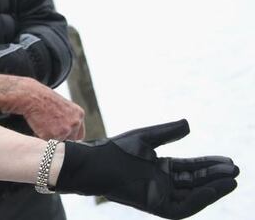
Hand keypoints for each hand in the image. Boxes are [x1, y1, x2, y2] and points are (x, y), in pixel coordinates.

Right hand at [0, 74, 84, 139]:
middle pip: (70, 140)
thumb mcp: (62, 106)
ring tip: (42, 124)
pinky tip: (37, 126)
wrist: (31, 95)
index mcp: (78, 114)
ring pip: (58, 142)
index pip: (79, 135)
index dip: (70, 136)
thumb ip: (69, 119)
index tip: (62, 136)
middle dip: (60, 138)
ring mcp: (64, 130)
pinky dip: (40, 137)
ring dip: (50, 138)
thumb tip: (69, 134)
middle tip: (49, 128)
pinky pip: (47, 143)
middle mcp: (74, 123)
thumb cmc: (43, 99)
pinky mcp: (52, 135)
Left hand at [56, 119, 238, 218]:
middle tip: (236, 169)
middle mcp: (161, 183)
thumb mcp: (147, 138)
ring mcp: (159, 195)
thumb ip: (168, 133)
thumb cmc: (115, 149)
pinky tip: (213, 188)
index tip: (228, 160)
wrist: (97, 163)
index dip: (210, 165)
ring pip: (193, 196)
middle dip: (216, 177)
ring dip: (213, 189)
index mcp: (159, 168)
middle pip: (196, 182)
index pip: (191, 168)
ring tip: (232, 179)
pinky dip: (199, 199)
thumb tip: (189, 125)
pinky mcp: (155, 205)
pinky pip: (182, 207)